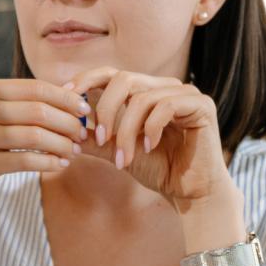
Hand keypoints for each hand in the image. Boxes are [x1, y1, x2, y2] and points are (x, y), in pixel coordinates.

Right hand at [0, 78, 88, 202]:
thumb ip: (18, 102)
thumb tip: (68, 93)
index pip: (36, 88)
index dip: (66, 98)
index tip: (84, 109)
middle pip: (39, 111)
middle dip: (68, 123)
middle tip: (82, 133)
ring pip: (35, 136)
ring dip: (61, 144)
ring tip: (73, 150)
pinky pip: (26, 161)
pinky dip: (48, 163)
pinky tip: (59, 164)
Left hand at [74, 68, 230, 204]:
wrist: (189, 191)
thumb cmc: (157, 170)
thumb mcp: (117, 152)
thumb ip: (94, 139)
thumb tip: (65, 131)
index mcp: (143, 92)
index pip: (111, 73)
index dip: (87, 79)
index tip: (66, 96)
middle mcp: (163, 87)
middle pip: (123, 79)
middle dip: (106, 110)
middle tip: (102, 140)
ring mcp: (184, 93)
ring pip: (142, 98)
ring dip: (127, 132)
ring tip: (124, 158)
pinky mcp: (200, 105)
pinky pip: (166, 106)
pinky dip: (151, 129)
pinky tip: (148, 147)